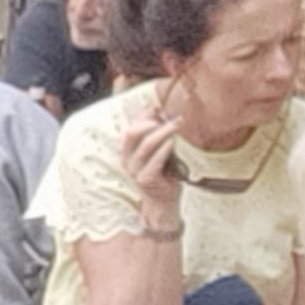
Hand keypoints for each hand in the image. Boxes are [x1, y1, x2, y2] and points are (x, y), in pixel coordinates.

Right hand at [120, 97, 189, 230]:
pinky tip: (173, 141)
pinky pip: (154, 160)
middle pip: (132, 132)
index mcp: (126, 149)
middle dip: (150, 120)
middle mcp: (126, 159)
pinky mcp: (144, 179)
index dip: (144, 113)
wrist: (162, 200)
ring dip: (163, 131)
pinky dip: (164, 149)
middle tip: (169, 116)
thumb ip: (158, 133)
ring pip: (146, 144)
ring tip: (178, 123)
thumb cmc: (162, 172)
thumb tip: (163, 110)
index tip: (160, 105)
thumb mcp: (158, 149)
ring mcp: (134, 170)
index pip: (130, 125)